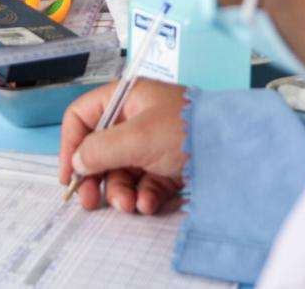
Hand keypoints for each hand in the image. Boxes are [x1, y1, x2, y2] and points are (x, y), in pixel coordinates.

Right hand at [59, 79, 188, 214]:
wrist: (236, 151)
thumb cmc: (187, 130)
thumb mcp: (138, 138)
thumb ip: (101, 150)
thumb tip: (78, 161)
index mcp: (127, 98)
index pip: (83, 117)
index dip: (71, 144)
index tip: (69, 175)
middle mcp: (137, 118)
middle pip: (100, 150)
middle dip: (97, 178)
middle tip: (90, 202)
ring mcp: (154, 143)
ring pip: (122, 172)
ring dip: (121, 192)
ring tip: (130, 206)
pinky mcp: (169, 165)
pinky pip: (145, 183)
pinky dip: (144, 196)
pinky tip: (149, 204)